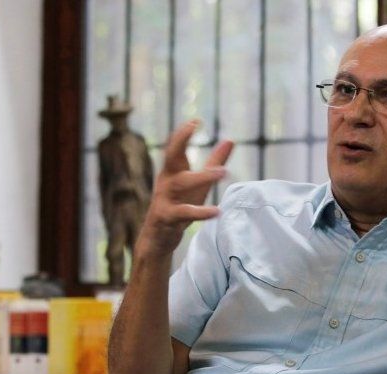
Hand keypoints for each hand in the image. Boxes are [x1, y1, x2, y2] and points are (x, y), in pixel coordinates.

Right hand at [136, 120, 233, 256]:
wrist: (156, 239)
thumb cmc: (179, 206)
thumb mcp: (198, 184)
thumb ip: (214, 162)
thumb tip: (230, 140)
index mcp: (172, 171)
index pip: (174, 147)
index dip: (183, 133)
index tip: (196, 120)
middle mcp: (166, 182)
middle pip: (171, 157)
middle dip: (180, 141)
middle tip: (194, 126)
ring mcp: (164, 199)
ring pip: (181, 183)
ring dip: (202, 176)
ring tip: (223, 172)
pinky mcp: (167, 218)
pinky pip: (184, 213)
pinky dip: (200, 212)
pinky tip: (216, 211)